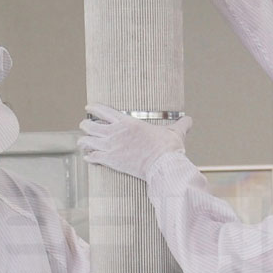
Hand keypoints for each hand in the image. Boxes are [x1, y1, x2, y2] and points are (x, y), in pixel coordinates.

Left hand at [78, 103, 192, 180]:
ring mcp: (111, 147)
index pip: (103, 110)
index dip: (93, 108)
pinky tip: (88, 157)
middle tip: (85, 125)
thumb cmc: (167, 148)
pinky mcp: (111, 161)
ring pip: (87, 141)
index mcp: (127, 122)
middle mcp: (115, 132)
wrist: (163, 165)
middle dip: (85, 125)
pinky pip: (93, 157)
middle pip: (90, 125)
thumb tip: (190, 120)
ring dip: (84, 141)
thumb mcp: (174, 133)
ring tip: (83, 142)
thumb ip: (180, 125)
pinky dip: (89, 157)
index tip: (89, 107)